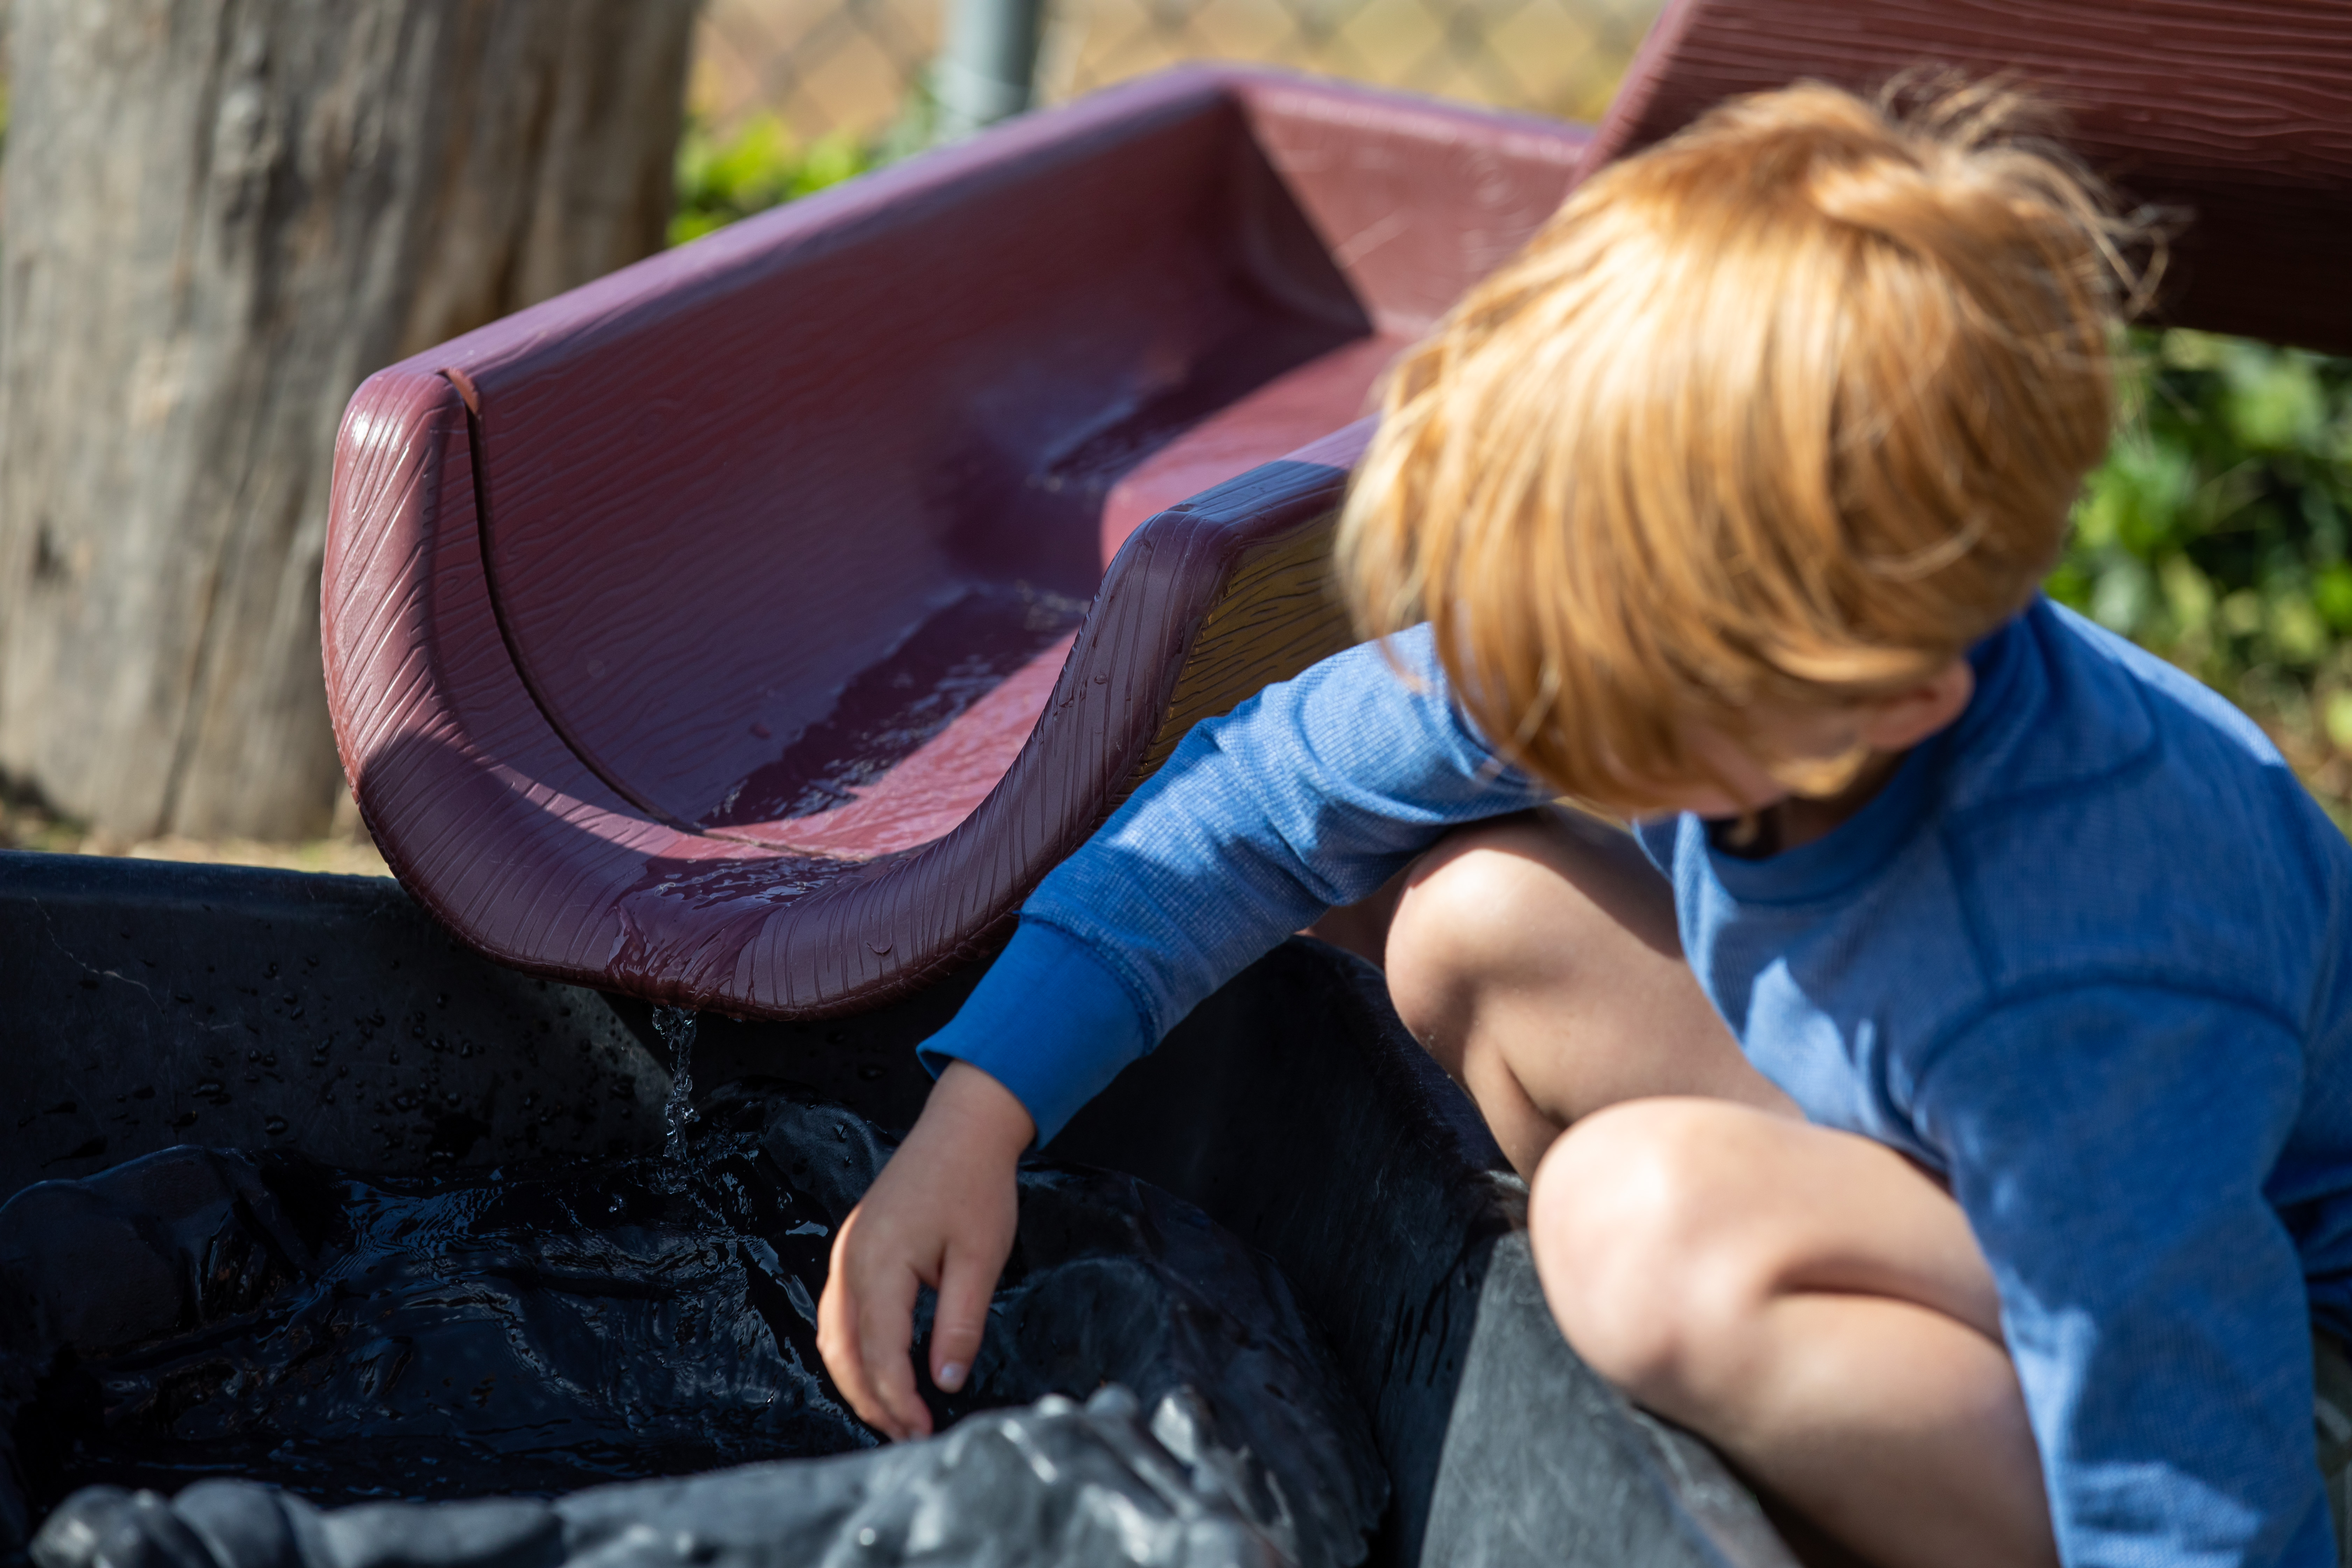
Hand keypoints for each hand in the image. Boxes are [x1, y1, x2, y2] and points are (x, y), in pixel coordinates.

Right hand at [816, 1060, 1032, 1439]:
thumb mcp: (980, 1258)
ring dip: (857, 1380)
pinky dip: (852, 1351)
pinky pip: (838, 1314)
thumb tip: (947, 1381)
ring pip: (834, 1337)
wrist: (961, 1129)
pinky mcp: (853, 1249)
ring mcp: (845, 1254)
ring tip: (892, 1415)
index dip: (899, 1399)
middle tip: (906, 1435)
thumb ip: (961, 1322)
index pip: (880, 1352)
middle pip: (845, 1352)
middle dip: (872, 1401)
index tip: (923, 1432)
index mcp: (879, 1262)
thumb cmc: (975, 1186)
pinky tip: (876, 1370)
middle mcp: (850, 1261)